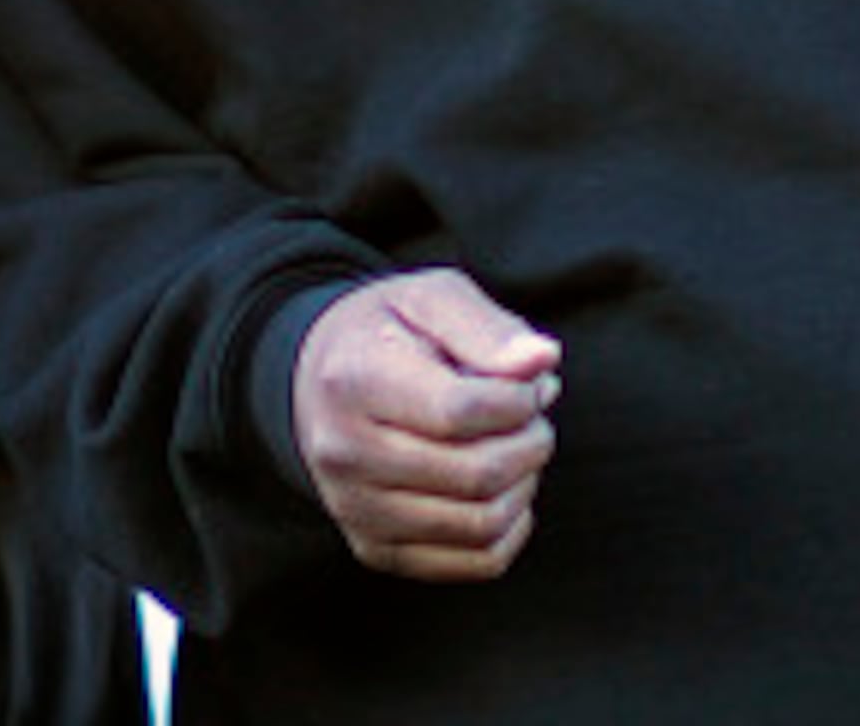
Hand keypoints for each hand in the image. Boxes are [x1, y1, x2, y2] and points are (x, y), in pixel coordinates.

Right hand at [289, 269, 561, 581]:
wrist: (316, 381)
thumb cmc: (386, 334)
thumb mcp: (428, 298)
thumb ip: (486, 327)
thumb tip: (543, 361)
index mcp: (354, 380)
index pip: (460, 411)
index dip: (519, 399)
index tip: (531, 382)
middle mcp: (345, 454)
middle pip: (476, 474)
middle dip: (531, 442)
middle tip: (534, 415)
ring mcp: (356, 510)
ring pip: (481, 524)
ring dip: (525, 484)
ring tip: (518, 447)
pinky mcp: (374, 548)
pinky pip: (476, 562)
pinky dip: (512, 527)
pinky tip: (503, 488)